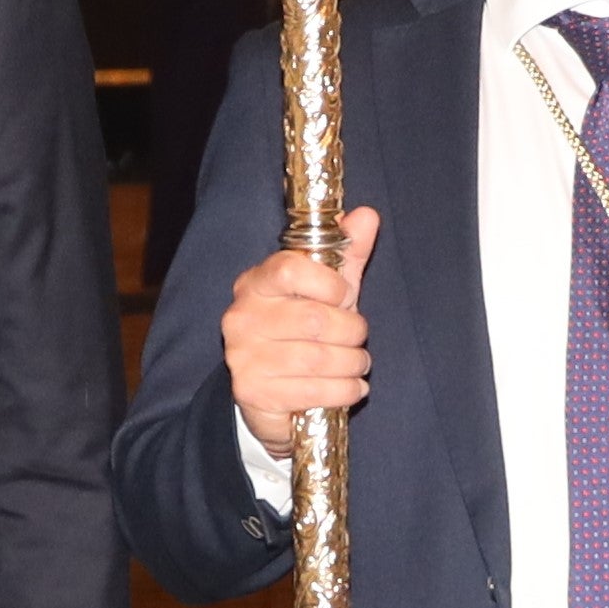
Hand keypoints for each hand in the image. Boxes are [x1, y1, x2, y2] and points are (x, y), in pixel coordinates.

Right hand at [222, 210, 384, 457]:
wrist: (271, 392)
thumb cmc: (303, 333)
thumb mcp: (327, 290)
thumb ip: (346, 253)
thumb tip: (366, 215)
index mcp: (256, 282)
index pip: (290, 270)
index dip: (329, 284)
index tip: (345, 296)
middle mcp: (242, 316)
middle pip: (314, 319)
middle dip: (352, 331)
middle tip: (359, 337)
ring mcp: (243, 356)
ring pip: (319, 358)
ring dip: (353, 363)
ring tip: (358, 363)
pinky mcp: (252, 391)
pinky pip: (315, 390)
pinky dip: (345, 390)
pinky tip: (352, 386)